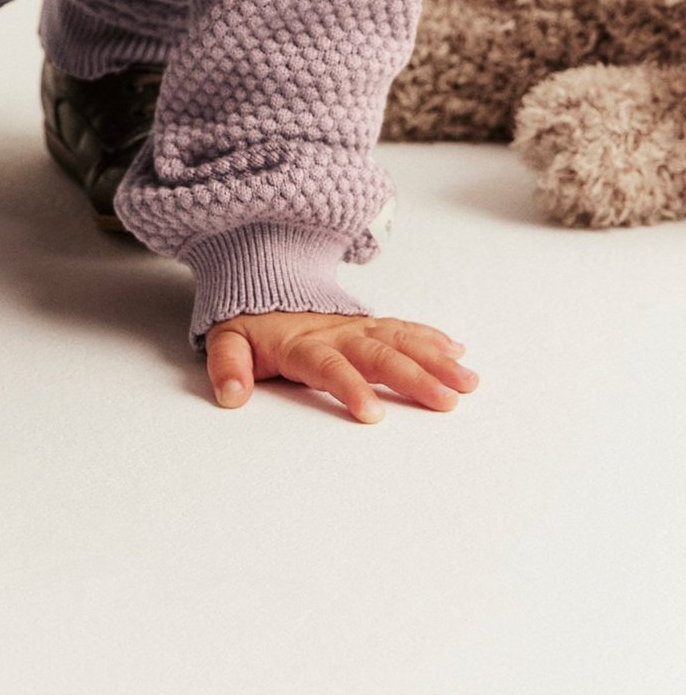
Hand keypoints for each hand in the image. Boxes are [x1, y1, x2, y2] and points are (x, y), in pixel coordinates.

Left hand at [205, 310, 478, 421]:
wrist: (261, 281)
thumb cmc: (248, 323)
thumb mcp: (227, 341)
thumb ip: (228, 366)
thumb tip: (232, 393)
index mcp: (302, 344)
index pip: (329, 366)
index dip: (350, 387)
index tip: (373, 413)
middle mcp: (336, 333)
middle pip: (378, 354)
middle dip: (414, 377)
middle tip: (446, 400)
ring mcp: (356, 327)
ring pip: (400, 340)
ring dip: (435, 359)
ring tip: (466, 381)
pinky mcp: (368, 324)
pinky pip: (403, 328)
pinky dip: (431, 338)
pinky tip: (457, 353)